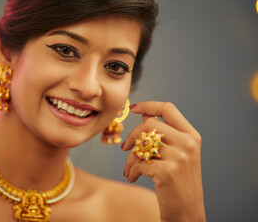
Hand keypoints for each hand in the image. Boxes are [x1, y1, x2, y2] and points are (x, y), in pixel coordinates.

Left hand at [122, 101, 205, 221]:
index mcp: (192, 135)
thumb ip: (164, 134)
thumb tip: (144, 114)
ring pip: (141, 144)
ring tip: (129, 169)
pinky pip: (138, 163)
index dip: (149, 105)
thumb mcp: (178, 154)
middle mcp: (188, 143)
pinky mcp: (167, 172)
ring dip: (130, 158)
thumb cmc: (179, 182)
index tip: (133, 108)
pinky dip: (131, 171)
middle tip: (125, 148)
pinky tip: (132, 177)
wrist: (187, 212)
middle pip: (150, 124)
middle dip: (132, 135)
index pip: (168, 109)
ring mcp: (179, 157)